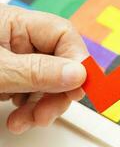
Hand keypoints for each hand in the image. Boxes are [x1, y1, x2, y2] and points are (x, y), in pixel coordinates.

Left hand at [0, 4, 86, 133]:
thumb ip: (36, 71)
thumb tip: (78, 73)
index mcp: (16, 24)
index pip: (63, 35)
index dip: (77, 60)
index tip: (79, 86)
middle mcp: (21, 41)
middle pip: (61, 63)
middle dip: (58, 93)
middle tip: (48, 114)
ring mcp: (18, 61)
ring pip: (51, 83)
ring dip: (44, 106)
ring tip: (26, 121)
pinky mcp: (14, 79)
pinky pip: (36, 94)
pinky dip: (32, 109)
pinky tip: (19, 117)